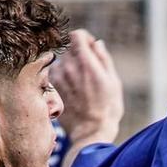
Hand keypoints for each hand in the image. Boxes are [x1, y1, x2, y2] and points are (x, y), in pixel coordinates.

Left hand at [53, 29, 123, 144]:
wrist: (90, 132)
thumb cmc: (107, 109)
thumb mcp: (113, 82)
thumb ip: (104, 59)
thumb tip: (97, 44)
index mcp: (87, 63)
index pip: (76, 35)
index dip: (84, 38)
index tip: (90, 47)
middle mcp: (70, 67)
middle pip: (70, 48)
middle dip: (79, 54)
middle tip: (90, 70)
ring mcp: (59, 77)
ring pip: (62, 60)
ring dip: (71, 65)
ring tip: (82, 82)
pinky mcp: (53, 87)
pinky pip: (56, 72)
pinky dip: (63, 75)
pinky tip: (73, 88)